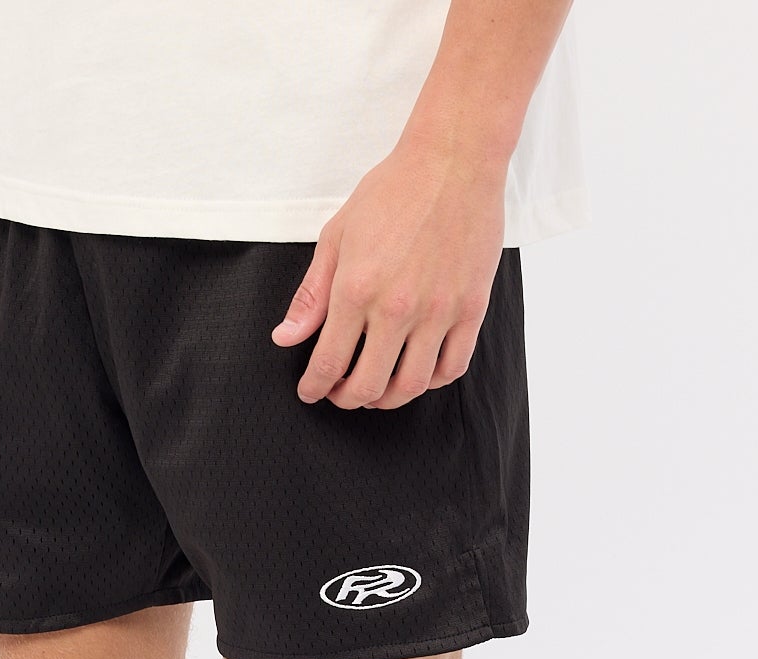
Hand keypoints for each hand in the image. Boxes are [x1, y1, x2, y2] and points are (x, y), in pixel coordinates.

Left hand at [272, 139, 506, 409]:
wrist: (454, 160)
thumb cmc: (394, 191)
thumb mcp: (337, 236)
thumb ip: (312, 294)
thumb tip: (286, 337)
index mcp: (356, 289)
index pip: (329, 362)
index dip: (315, 386)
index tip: (310, 391)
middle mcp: (397, 308)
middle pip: (368, 385)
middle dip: (346, 398)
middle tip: (341, 393)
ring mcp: (438, 312)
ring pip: (411, 386)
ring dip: (387, 399)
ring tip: (377, 390)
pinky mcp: (471, 308)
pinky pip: (451, 367)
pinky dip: (430, 381)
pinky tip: (416, 372)